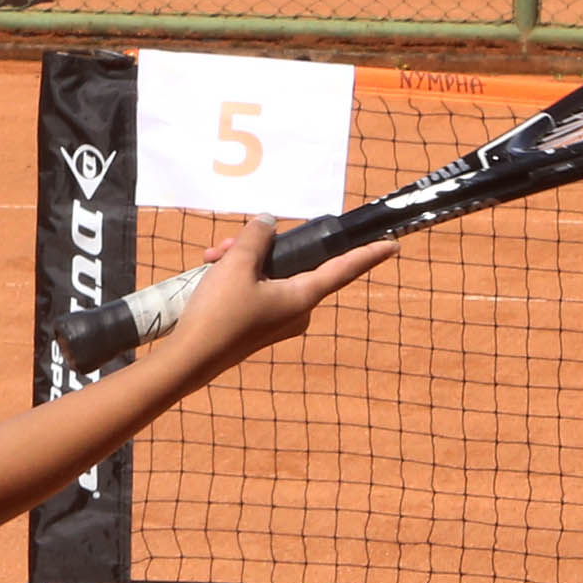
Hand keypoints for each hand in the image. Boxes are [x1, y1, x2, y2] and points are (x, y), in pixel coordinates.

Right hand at [155, 216, 395, 374]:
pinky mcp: (258, 327)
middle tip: (229, 243)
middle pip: (293, 264)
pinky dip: (236, 278)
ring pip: (269, 275)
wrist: (189, 358)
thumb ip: (257, 237)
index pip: (343, 269)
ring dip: (242, 260)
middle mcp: (297, 311)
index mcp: (303, 297)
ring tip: (213, 257)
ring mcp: (278, 321)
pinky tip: (211, 271)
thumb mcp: (238, 264)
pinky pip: (256, 291)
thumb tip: (267, 224)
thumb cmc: (220, 312)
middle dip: (261, 247)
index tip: (393, 246)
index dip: (367, 254)